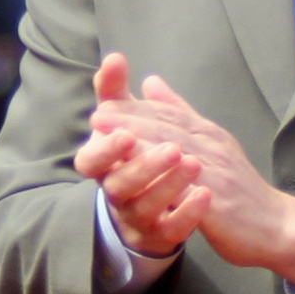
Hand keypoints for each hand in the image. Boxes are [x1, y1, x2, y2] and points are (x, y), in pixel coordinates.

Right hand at [73, 50, 205, 260]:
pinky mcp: (159, 235)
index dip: (105, 150)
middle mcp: (115, 193)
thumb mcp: (124, 122)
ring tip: (194, 163)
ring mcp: (137, 217)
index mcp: (104, 167)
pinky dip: (187, 213)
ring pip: (145, 207)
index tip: (124, 134)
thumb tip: (114, 58)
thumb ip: (115, 92)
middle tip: (172, 148)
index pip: (90, 162)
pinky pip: (170, 230)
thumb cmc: (134, 157)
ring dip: (169, 184)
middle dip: (143, 166)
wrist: (155, 207)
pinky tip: (204, 194)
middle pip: (119, 185)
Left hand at [84, 55, 294, 284]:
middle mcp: (212, 149)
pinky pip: (190, 192)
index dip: (136, 109)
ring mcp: (216, 174)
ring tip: (115, 142)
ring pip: (179, 157)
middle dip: (133, 122)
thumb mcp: (210, 144)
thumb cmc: (237, 187)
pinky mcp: (219, 204)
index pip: (168, 116)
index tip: (103, 102)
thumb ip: (179, 114)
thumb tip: (151, 82)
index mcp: (206, 134)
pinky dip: (168, 185)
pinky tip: (144, 185)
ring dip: (146, 148)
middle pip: (170, 131)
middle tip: (98, 116)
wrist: (275, 225)